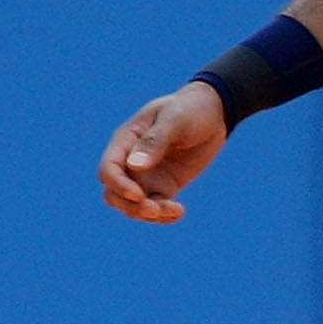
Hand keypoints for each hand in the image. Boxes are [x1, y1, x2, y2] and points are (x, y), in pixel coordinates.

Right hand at [100, 82, 227, 222]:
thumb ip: (155, 141)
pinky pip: (157, 206)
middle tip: (155, 210)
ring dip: (148, 214)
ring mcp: (148, 176)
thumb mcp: (174, 120)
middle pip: (115, 193)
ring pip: (134, 204)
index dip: (118, 185)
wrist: (213, 113)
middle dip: (130, 206)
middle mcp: (131, 162)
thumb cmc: (189, 109)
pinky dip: (164, 215)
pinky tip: (179, 212)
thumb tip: (135, 165)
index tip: (138, 195)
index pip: (109, 170)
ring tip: (174, 210)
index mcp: (126, 142)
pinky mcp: (166, 185)